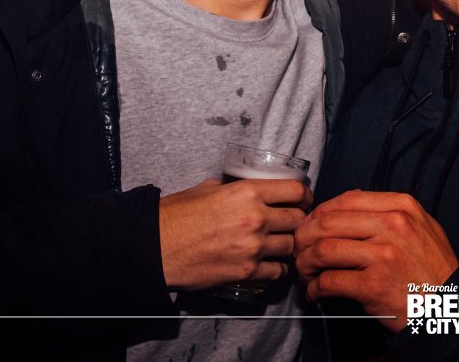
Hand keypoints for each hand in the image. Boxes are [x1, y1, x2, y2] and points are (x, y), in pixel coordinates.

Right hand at [159, 177, 311, 289]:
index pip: (295, 190)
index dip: (304, 194)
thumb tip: (246, 186)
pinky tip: (269, 264)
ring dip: (287, 245)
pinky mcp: (245, 271)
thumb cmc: (176, 216)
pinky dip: (276, 268)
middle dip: (297, 220)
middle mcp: (256, 218)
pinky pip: (277, 271)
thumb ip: (233, 187)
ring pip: (290, 246)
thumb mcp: (207, 188)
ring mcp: (253, 247)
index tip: (303, 199)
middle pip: (298, 219)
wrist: (154, 248)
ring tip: (279, 244)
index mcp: (247, 192)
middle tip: (291, 223)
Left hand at [295, 190, 457, 331]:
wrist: (450, 304)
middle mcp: (392, 225)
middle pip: (327, 223)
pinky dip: (315, 288)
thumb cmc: (433, 268)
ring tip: (306, 272)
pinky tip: (316, 292)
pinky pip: (329, 281)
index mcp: (401, 206)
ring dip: (305, 263)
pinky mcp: (373, 285)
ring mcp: (383, 255)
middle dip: (304, 237)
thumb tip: (348, 202)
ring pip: (323, 250)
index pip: (346, 199)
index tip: (312, 226)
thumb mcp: (420, 225)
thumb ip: (388, 210)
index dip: (320, 213)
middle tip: (300, 250)